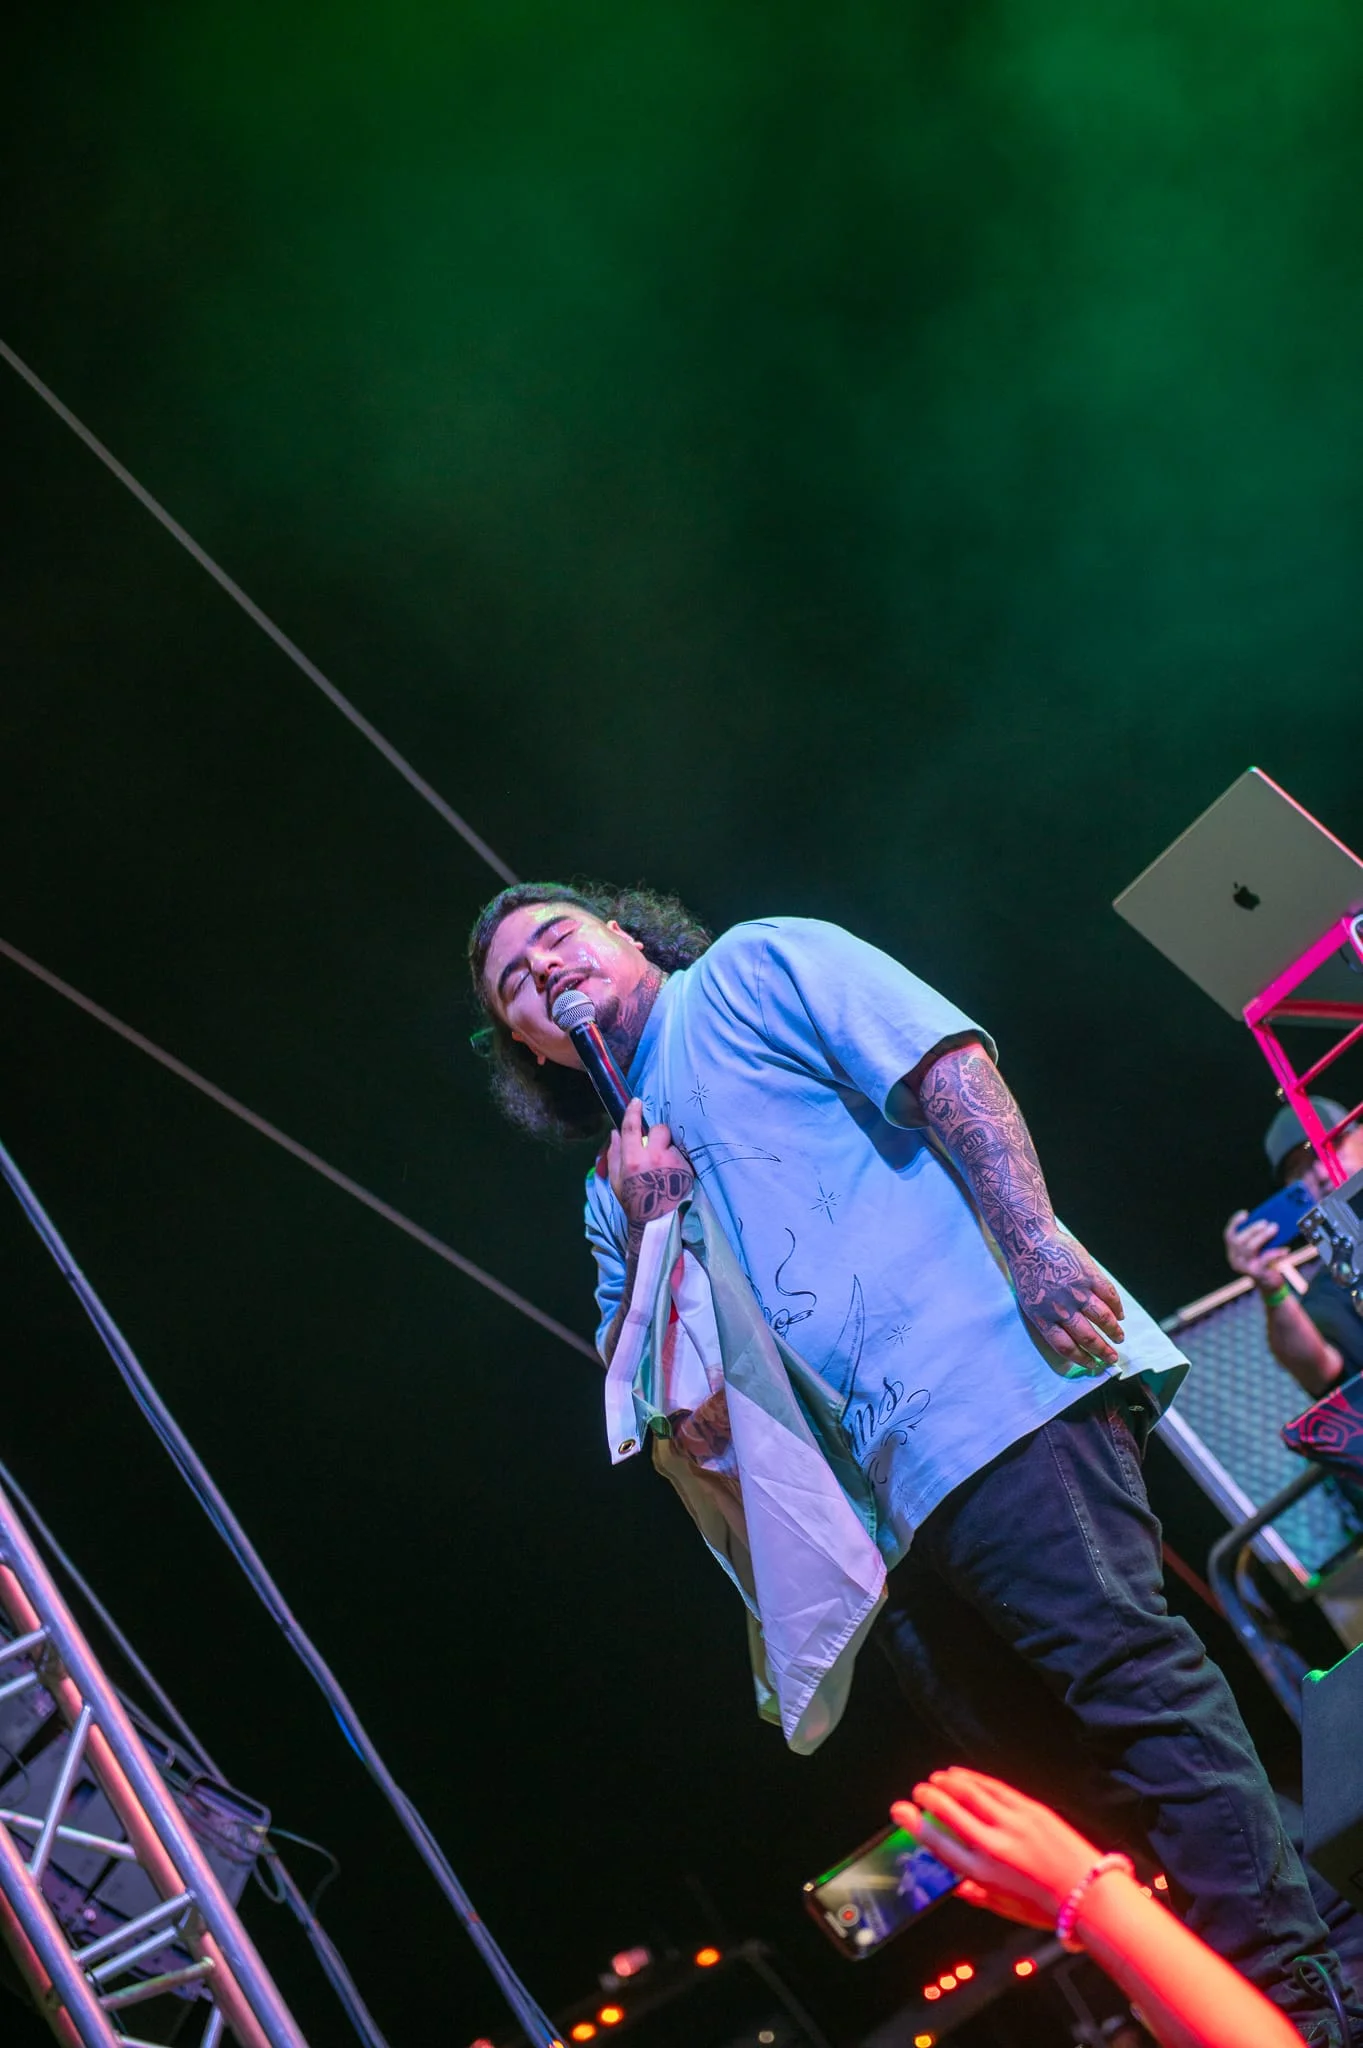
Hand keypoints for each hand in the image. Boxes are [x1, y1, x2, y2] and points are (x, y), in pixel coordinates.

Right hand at [607, 1097, 693, 1226]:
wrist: (658, 1224)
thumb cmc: (634, 1202)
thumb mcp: (617, 1182)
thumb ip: (614, 1156)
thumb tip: (615, 1133)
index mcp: (633, 1160)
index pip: (632, 1128)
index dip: (633, 1111)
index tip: (637, 1101)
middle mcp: (654, 1157)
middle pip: (659, 1129)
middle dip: (657, 1135)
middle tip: (655, 1148)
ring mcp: (673, 1162)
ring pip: (672, 1143)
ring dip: (668, 1150)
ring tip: (665, 1168)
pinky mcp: (688, 1169)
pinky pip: (682, 1156)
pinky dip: (678, 1162)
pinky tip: (674, 1176)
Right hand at [892, 1768, 1101, 1930]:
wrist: (1089, 1895)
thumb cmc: (1047, 1907)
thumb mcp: (1004, 1909)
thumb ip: (976, 1894)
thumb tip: (958, 1886)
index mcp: (982, 1874)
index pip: (939, 1844)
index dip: (915, 1824)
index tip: (901, 1810)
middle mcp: (992, 1846)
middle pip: (950, 1812)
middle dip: (928, 1797)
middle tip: (918, 1792)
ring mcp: (1012, 1823)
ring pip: (970, 1793)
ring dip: (948, 1783)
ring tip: (935, 1779)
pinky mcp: (1029, 1809)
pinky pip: (994, 1788)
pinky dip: (974, 1779)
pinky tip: (961, 1775)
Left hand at [1009, 1230, 1124, 1367]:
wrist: (1029, 1240)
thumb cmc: (1027, 1271)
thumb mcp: (1029, 1300)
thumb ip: (1048, 1318)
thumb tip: (1069, 1336)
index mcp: (1043, 1317)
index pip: (1066, 1347)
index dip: (1081, 1358)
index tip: (1092, 1365)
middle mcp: (1061, 1308)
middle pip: (1087, 1337)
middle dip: (1103, 1351)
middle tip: (1112, 1357)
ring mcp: (1077, 1291)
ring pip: (1103, 1318)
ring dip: (1114, 1331)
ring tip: (1119, 1338)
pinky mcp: (1089, 1275)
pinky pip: (1109, 1296)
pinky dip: (1117, 1307)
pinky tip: (1120, 1315)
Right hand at [1223, 1211, 1286, 1289]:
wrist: (1270, 1286)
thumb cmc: (1266, 1264)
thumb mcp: (1259, 1251)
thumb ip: (1258, 1239)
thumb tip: (1268, 1221)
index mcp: (1233, 1252)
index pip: (1229, 1235)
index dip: (1235, 1223)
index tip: (1246, 1213)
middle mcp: (1234, 1260)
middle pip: (1239, 1241)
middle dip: (1253, 1229)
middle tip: (1267, 1222)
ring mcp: (1244, 1267)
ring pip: (1250, 1248)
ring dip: (1263, 1236)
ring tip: (1274, 1228)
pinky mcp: (1256, 1273)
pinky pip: (1265, 1259)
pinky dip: (1276, 1252)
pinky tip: (1285, 1249)